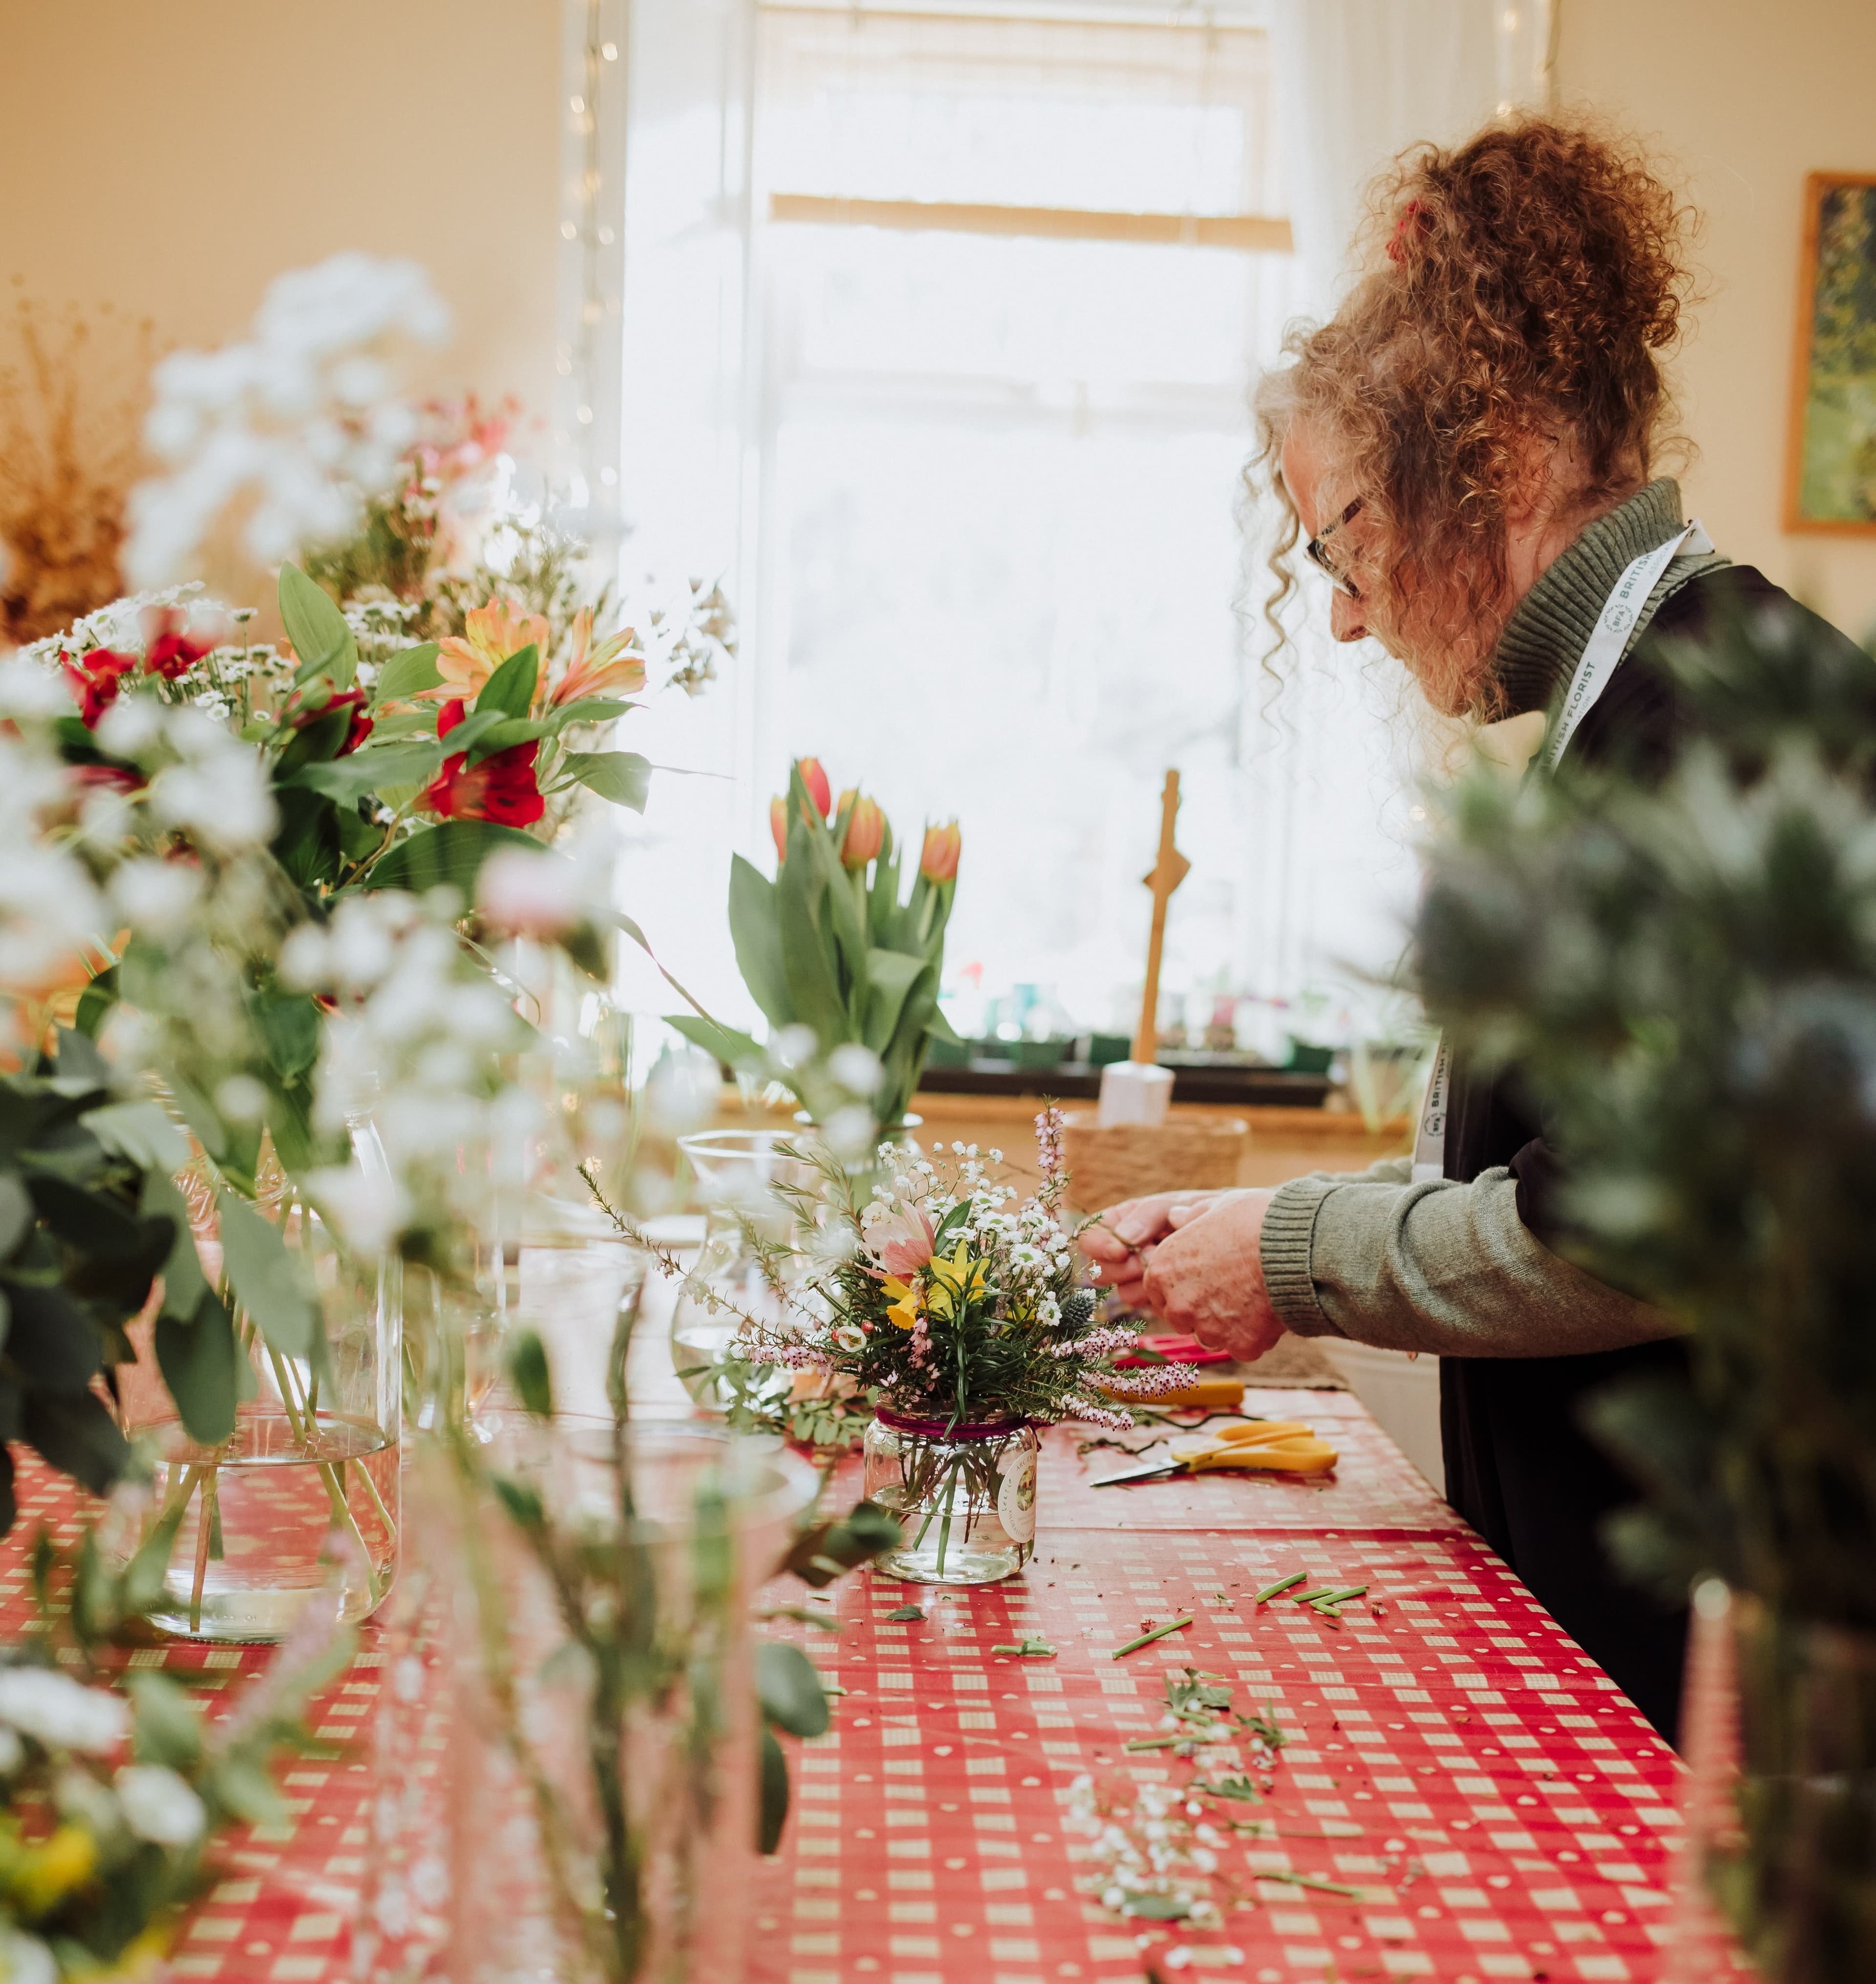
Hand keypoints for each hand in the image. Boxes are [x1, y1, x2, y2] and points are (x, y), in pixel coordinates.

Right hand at [1080, 1189, 1234, 1310]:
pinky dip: (1162, 1296)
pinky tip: (1181, 1281)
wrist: (1241, 1239)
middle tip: (1153, 1258)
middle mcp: (1126, 1252)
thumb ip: (1148, 1215)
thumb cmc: (1205, 1212)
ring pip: (1122, 1292)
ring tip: (1173, 1267)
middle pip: (1099, 1270)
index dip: (1098, 1245)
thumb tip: (1123, 1239)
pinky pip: (1149, 1305)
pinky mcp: (1159, 1298)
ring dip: (1145, 1283)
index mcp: (1122, 1222)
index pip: (1089, 1235)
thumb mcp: (1175, 1204)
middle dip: (1124, 1268)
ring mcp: (1140, 1278)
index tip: (1121, 1250)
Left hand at [1140, 1189, 1283, 1362]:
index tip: (1201, 1279)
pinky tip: (1269, 1312)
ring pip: (1212, 1335)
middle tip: (1230, 1288)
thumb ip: (1192, 1216)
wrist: (1295, 1246)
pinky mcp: (1240, 1346)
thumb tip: (1176, 1215)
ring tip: (1253, 1297)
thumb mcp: (1217, 1206)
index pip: (1159, 1292)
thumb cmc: (1255, 1220)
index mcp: (1163, 1270)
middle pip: (1183, 1318)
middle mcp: (1179, 1305)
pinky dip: (1254, 1335)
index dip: (1181, 1286)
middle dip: (1201, 1309)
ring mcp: (1209, 1329)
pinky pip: (1243, 1346)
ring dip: (1227, 1324)